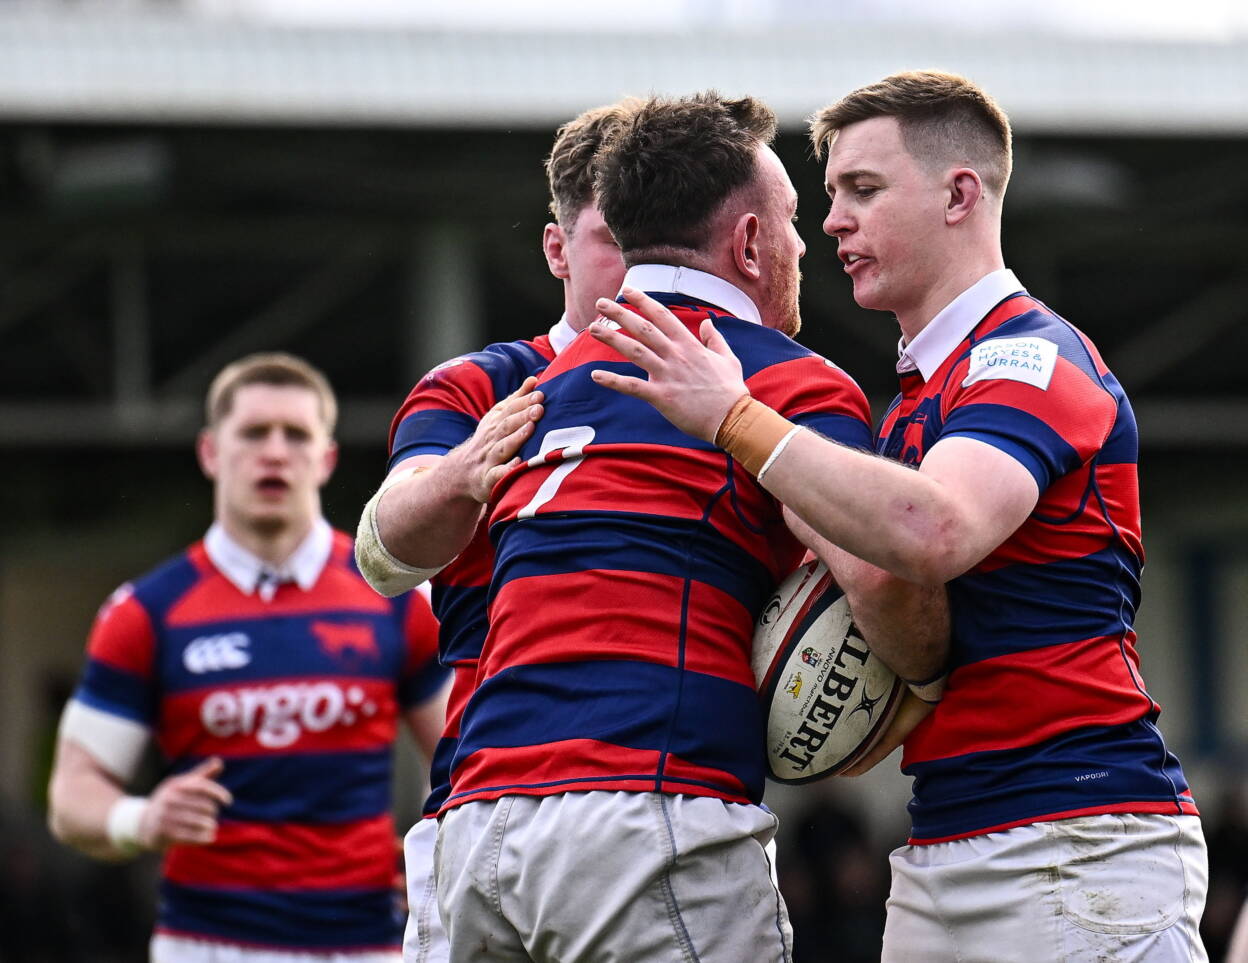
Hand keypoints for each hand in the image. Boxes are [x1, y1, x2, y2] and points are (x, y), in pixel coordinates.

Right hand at [137, 756, 232, 849]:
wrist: (143, 823)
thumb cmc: (170, 801)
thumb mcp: (182, 786)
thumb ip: (201, 775)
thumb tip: (219, 762)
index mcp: (175, 785)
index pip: (201, 786)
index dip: (217, 792)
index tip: (229, 801)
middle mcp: (168, 799)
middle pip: (200, 805)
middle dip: (211, 811)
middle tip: (213, 815)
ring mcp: (164, 816)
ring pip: (195, 821)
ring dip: (208, 825)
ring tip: (213, 826)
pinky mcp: (161, 832)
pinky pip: (186, 836)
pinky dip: (201, 837)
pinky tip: (210, 837)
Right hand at [446, 377, 544, 502]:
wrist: (461, 472)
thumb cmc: (489, 441)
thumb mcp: (498, 418)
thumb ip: (517, 400)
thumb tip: (534, 379)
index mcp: (495, 423)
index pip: (510, 409)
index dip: (524, 401)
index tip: (540, 394)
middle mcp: (492, 439)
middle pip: (507, 425)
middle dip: (522, 416)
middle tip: (539, 408)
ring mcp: (489, 459)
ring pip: (503, 447)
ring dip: (516, 437)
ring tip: (530, 428)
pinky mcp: (488, 479)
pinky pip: (497, 475)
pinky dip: (506, 470)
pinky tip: (519, 464)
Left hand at [588, 287, 748, 442]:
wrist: (734, 418)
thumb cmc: (731, 391)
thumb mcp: (728, 358)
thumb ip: (714, 339)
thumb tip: (707, 322)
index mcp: (690, 345)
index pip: (662, 316)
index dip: (643, 301)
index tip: (627, 291)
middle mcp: (676, 355)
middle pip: (643, 328)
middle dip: (620, 313)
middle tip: (600, 303)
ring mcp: (668, 375)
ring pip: (634, 350)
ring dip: (611, 338)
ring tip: (593, 328)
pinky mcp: (662, 396)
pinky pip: (632, 386)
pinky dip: (613, 380)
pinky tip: (596, 375)